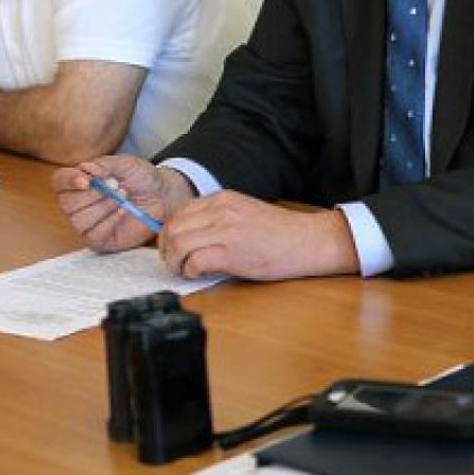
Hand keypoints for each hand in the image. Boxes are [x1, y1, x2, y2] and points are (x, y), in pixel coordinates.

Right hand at [52, 156, 193, 251]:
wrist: (163, 195)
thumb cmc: (142, 178)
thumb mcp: (125, 163)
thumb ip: (104, 164)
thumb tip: (85, 169)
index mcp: (80, 182)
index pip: (59, 181)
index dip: (69, 181)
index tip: (87, 180)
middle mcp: (78, 204)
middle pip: (66, 202)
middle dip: (93, 194)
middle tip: (116, 186)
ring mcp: (87, 223)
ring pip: (78, 219)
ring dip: (103, 207)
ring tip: (123, 198)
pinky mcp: (99, 239)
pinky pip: (94, 233)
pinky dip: (110, 221)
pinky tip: (124, 212)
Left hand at [160, 193, 358, 280]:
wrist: (307, 241)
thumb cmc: (280, 232)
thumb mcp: (244, 211)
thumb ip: (218, 217)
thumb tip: (192, 235)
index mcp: (222, 200)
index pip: (179, 214)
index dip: (169, 234)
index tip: (173, 248)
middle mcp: (220, 211)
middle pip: (172, 229)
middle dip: (166, 249)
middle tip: (175, 262)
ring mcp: (225, 231)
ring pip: (178, 244)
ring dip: (175, 262)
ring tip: (185, 270)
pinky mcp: (231, 253)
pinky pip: (194, 261)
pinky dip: (190, 271)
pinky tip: (198, 274)